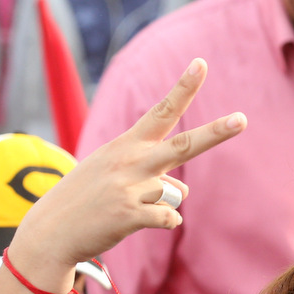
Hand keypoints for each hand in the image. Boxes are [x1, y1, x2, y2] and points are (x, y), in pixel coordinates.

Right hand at [13, 58, 245, 270]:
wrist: (51, 230)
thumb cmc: (87, 198)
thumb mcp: (114, 172)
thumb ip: (152, 174)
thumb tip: (183, 192)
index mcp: (126, 144)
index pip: (161, 110)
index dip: (183, 88)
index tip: (201, 63)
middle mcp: (131, 160)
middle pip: (185, 145)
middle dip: (216, 132)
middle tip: (242, 119)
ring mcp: (130, 187)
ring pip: (177, 193)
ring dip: (160, 203)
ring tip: (127, 206)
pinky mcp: (130, 215)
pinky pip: (170, 218)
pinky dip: (162, 222)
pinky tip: (134, 221)